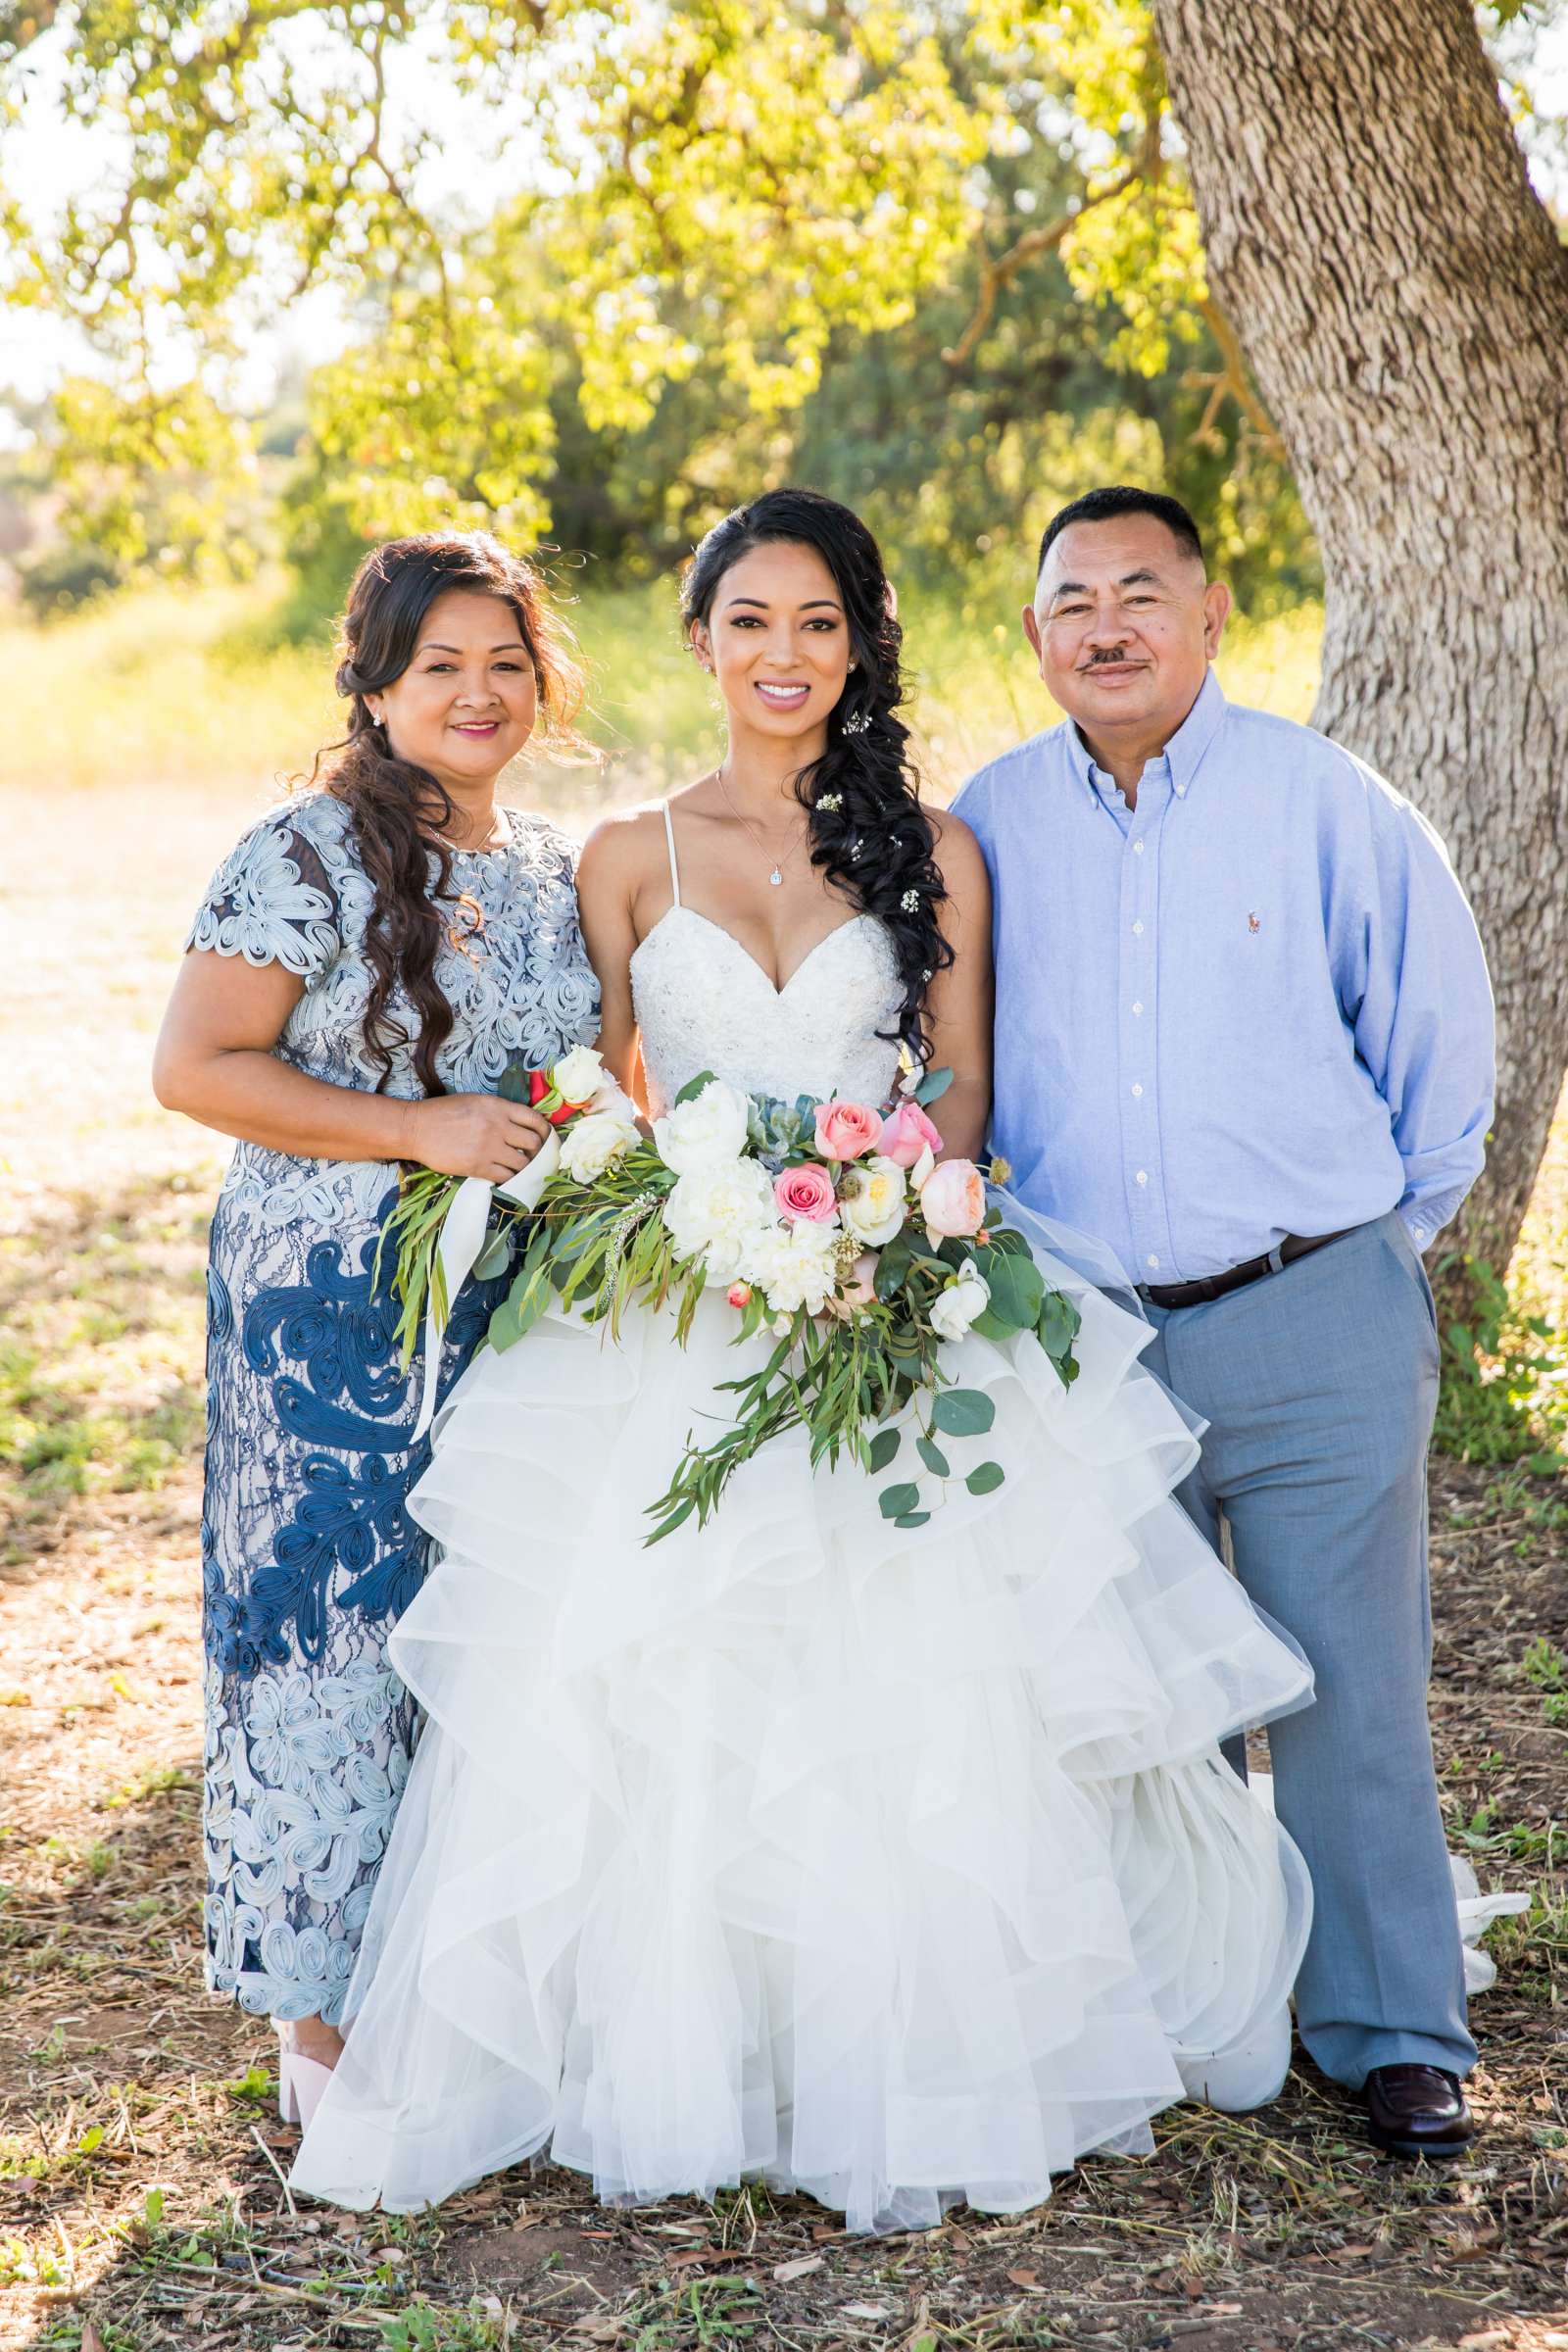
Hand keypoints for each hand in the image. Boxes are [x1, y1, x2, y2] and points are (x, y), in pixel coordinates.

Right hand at [403, 1093, 553, 1182]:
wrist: (416, 1128)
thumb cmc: (443, 1113)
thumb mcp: (475, 1101)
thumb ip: (499, 1111)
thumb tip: (521, 1125)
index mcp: (497, 1107)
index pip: (535, 1119)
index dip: (544, 1131)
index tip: (544, 1138)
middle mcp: (497, 1126)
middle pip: (534, 1143)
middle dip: (537, 1152)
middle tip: (532, 1156)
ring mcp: (489, 1148)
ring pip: (523, 1164)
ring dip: (524, 1168)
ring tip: (519, 1168)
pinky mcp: (478, 1167)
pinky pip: (506, 1178)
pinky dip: (509, 1179)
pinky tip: (505, 1177)